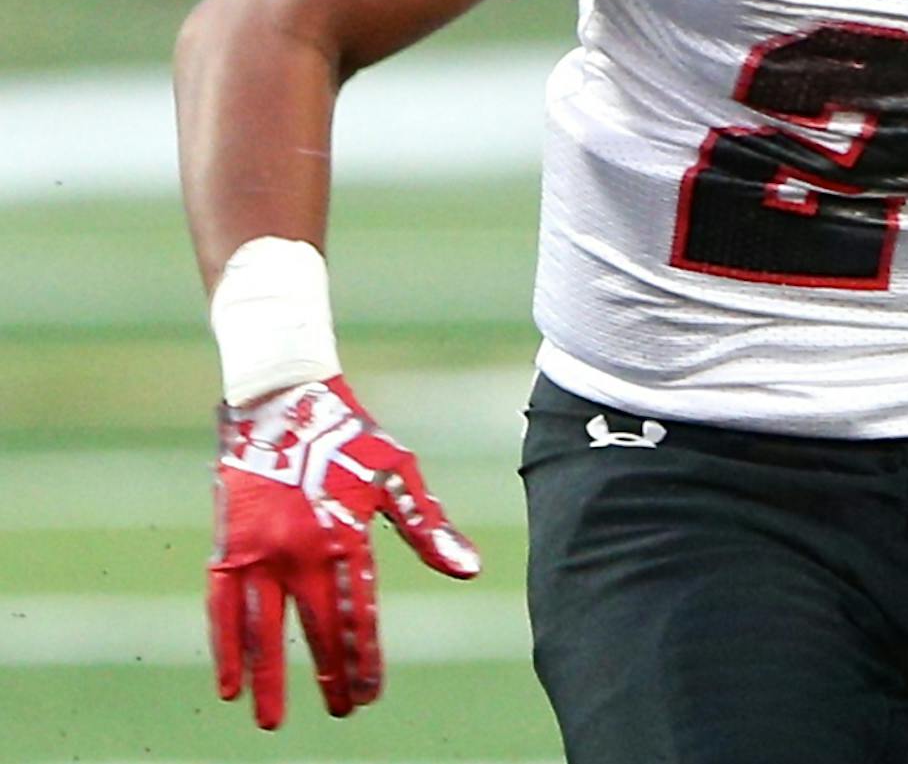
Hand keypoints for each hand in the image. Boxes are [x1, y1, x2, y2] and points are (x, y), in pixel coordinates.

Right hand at [209, 377, 480, 728]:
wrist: (283, 402)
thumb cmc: (349, 439)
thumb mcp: (397, 474)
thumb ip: (428, 527)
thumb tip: (469, 570)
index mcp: (346, 536)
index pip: (357, 614)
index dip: (363, 659)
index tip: (369, 695)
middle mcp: (301, 551)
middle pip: (316, 629)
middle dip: (329, 675)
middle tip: (341, 712)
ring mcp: (259, 552)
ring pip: (263, 630)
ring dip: (269, 677)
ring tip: (274, 721)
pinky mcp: (228, 547)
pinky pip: (223, 608)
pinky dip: (225, 647)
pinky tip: (229, 684)